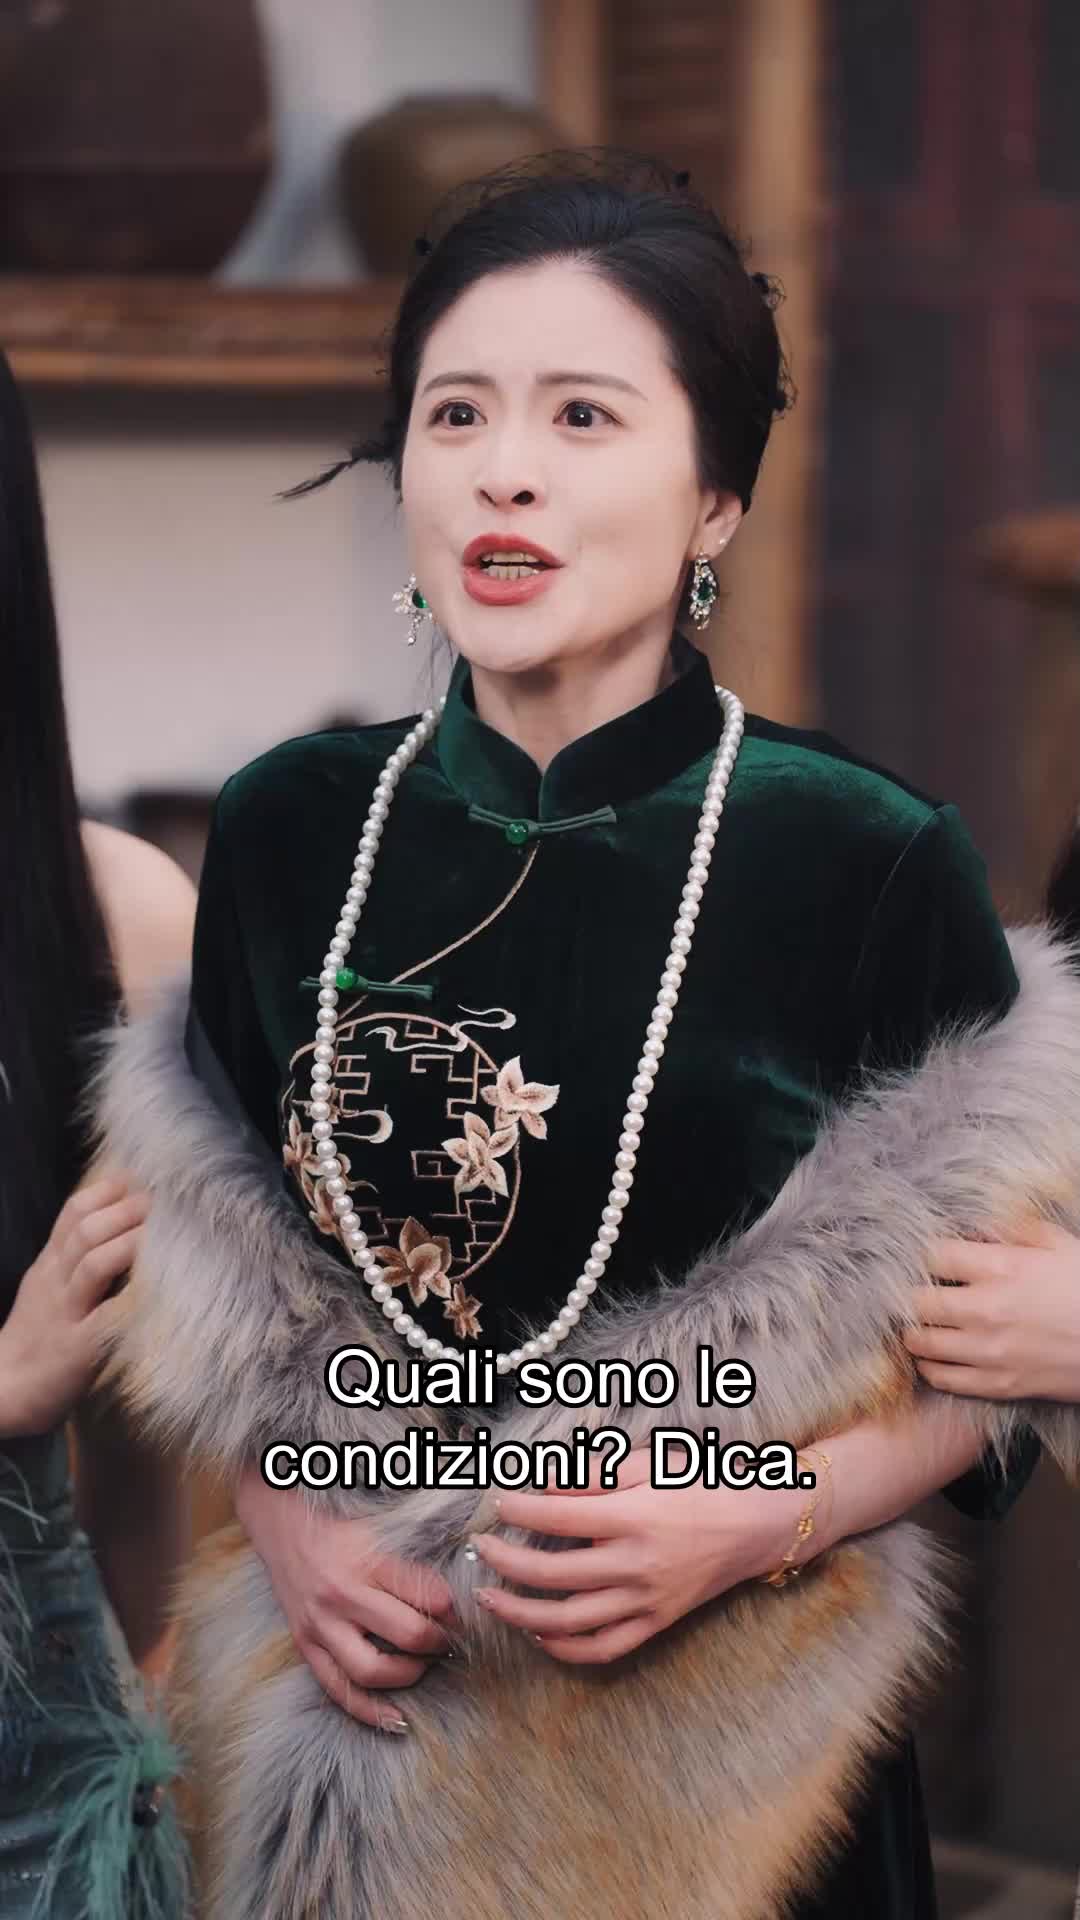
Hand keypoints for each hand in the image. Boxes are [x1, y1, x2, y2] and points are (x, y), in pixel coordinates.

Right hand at [0, 1174, 148, 1439]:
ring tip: (170, 1230)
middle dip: (130, 1208)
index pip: (75, 1211)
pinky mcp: (79, 1348)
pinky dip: (136, 1296)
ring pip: (94, 1263)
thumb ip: (80, 1256)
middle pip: (87, 1229)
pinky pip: (108, 1315)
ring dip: (133, 1241)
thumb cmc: (40, 1336)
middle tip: (172, 1198)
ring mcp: (66, 1313)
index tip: (149, 1177)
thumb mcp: (51, 1286)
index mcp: (50, 1264)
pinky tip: (164, 1284)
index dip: (113, 1190)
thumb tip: (128, 1222)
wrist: (7, 1391)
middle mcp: (55, 1281)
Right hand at [234, 1465, 458, 1730]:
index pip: (426, 1593)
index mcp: (367, 1561)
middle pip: (406, 1634)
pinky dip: (369, 1711)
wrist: (283, 1530)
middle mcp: (342, 1595)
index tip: (461, 1614)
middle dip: (438, 1644)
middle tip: (448, 1643)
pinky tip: (396, 1719)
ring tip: (424, 1667)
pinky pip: (338, 1690)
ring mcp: (321, 1625)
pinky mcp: (306, 1646)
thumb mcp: (380, 1534)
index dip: (453, 1610)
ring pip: (370, 1671)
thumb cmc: (341, 1532)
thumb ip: (412, 1567)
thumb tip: (453, 1602)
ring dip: (408, 1676)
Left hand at [468, 1445, 813, 1664]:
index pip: (559, 1517)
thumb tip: (546, 1486)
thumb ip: (596, 1474)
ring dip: (521, 1612)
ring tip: (491, 1598)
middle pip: (554, 1573)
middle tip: (482, 1549)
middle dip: (507, 1562)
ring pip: (570, 1620)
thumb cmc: (704, 1483)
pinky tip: (539, 1634)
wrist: (758, 1525)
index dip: (519, 1511)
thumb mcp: (652, 1462)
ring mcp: (647, 1600)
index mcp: (635, 1517)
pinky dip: (565, 1648)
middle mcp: (637, 1564)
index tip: (498, 1504)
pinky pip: (603, 1648)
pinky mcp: (656, 1622)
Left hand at [903, 1221, 1079, 1402]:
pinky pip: (944, 1379)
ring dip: (915, 1332)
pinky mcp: (999, 1384)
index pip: (935, 1256)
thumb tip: (978, 1225)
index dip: (927, 1256)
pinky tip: (933, 1358)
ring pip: (923, 1342)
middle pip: (918, 1301)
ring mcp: (991, 1350)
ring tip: (920, 1325)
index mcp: (1003, 1268)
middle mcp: (988, 1309)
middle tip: (918, 1294)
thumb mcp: (1060, 1244)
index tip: (931, 1261)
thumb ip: (1015, 1229)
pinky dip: (931, 1368)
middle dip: (913, 1295)